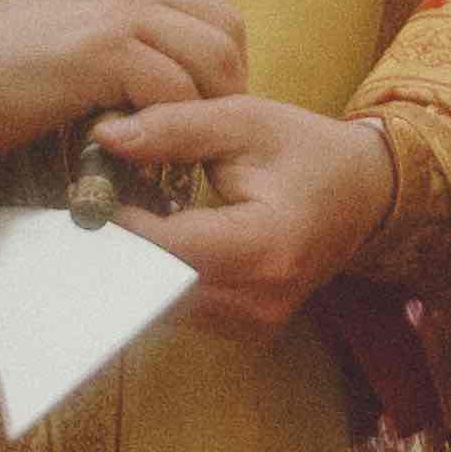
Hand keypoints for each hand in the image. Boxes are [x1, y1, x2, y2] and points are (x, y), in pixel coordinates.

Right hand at [0, 0, 248, 153]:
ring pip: (210, 64)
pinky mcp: (102, 48)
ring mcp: (118, 8)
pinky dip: (167, 129)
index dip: (222, 67)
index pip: (217, 13)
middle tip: (195, 137)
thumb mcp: (81, 28)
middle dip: (223, 93)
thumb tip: (190, 80)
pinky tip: (141, 150)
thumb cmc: (6, 68)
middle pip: (226, 36)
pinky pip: (173, 93)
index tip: (202, 110)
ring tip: (171, 148)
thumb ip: (134, 36)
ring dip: (199, 115)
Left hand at [92, 96, 395, 332]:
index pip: (172, 250)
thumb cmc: (304, 151)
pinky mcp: (247, 330)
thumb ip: (174, 128)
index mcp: (269, 245)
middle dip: (120, 251)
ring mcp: (256, 322)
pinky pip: (182, 313)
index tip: (89, 198)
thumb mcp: (244, 121)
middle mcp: (263, 298)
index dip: (124, 228)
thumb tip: (108, 137)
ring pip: (163, 307)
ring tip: (124, 222)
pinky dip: (159, 282)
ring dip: (136, 269)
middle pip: (160, 289)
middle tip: (90, 213)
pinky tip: (154, 245)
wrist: (362, 192)